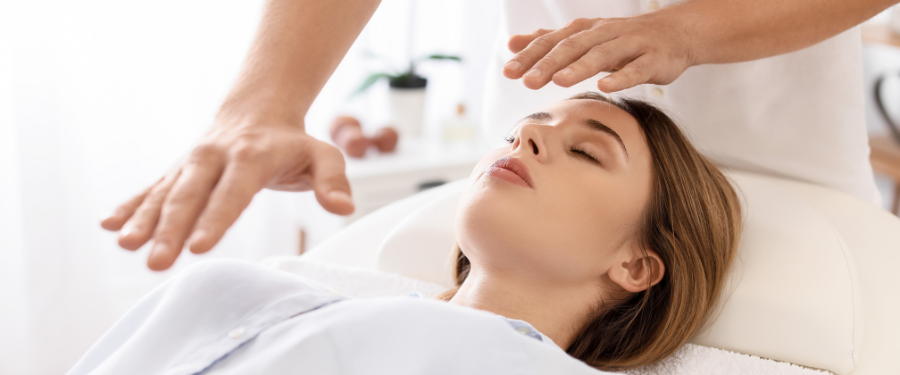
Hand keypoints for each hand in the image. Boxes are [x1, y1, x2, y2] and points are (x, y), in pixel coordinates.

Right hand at [100, 120, 353, 270]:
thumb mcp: (323, 155)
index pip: (232, 193)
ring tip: (125, 245)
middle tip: (158, 262)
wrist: (257, 111)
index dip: (215, 219)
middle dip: (171, 230)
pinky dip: (130, 205)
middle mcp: (214, 158)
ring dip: (144, 221)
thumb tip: (343, 207)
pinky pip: (150, 189)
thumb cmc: (293, 142)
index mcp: (251, 156)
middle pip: (190, 196)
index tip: (199, 246)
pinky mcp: (176, 171)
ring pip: (164, 194)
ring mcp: (191, 164)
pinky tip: (109, 224)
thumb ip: (333, 180)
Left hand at [502, 15, 695, 92]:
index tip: (509, 71)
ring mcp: (630, 45)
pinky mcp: (653, 59)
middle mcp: (605, 34)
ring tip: (559, 81)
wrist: (675, 32)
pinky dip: (621, 77)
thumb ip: (549, 42)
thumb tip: (513, 43)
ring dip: (580, 67)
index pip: (553, 42)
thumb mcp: (584, 38)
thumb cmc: (623, 39)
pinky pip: (636, 69)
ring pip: (602, 55)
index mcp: (586, 31)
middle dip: (548, 63)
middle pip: (573, 47)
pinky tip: (605, 87)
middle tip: (526, 80)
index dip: (531, 56)